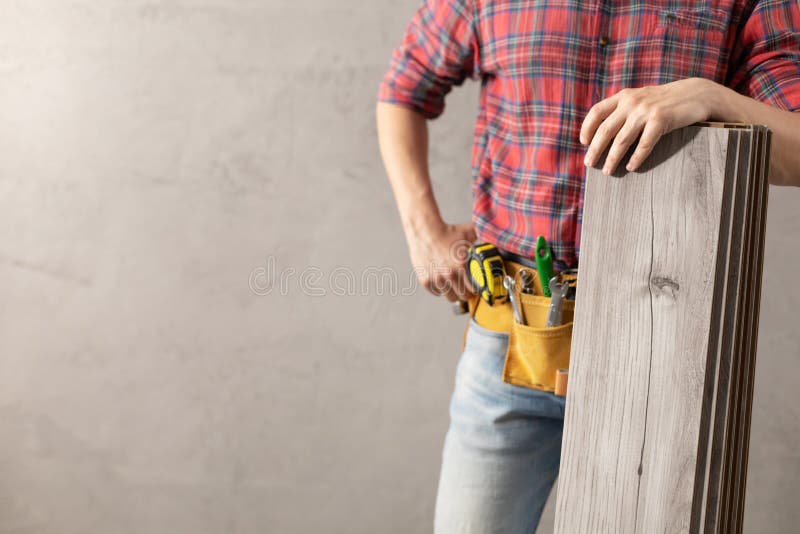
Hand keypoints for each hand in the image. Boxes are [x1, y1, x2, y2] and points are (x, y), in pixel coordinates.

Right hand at [404, 218, 475, 301]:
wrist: (424, 230)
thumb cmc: (445, 232)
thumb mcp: (468, 233)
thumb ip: (483, 237)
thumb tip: (495, 237)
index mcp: (462, 266)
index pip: (475, 289)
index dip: (477, 289)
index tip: (477, 287)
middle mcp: (449, 274)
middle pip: (463, 296)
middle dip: (467, 294)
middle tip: (467, 290)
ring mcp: (436, 279)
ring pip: (450, 297)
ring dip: (454, 294)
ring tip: (455, 288)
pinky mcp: (425, 280)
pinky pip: (436, 293)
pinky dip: (440, 290)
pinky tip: (443, 283)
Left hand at [580, 78, 722, 174]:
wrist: (696, 93)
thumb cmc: (664, 102)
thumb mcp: (641, 99)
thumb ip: (623, 110)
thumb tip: (602, 134)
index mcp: (624, 96)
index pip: (597, 112)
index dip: (587, 128)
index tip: (583, 143)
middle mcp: (632, 101)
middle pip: (605, 129)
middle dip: (595, 149)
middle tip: (589, 164)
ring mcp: (646, 110)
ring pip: (622, 140)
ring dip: (612, 158)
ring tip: (607, 171)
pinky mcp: (661, 119)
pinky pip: (644, 144)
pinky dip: (636, 158)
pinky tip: (631, 167)